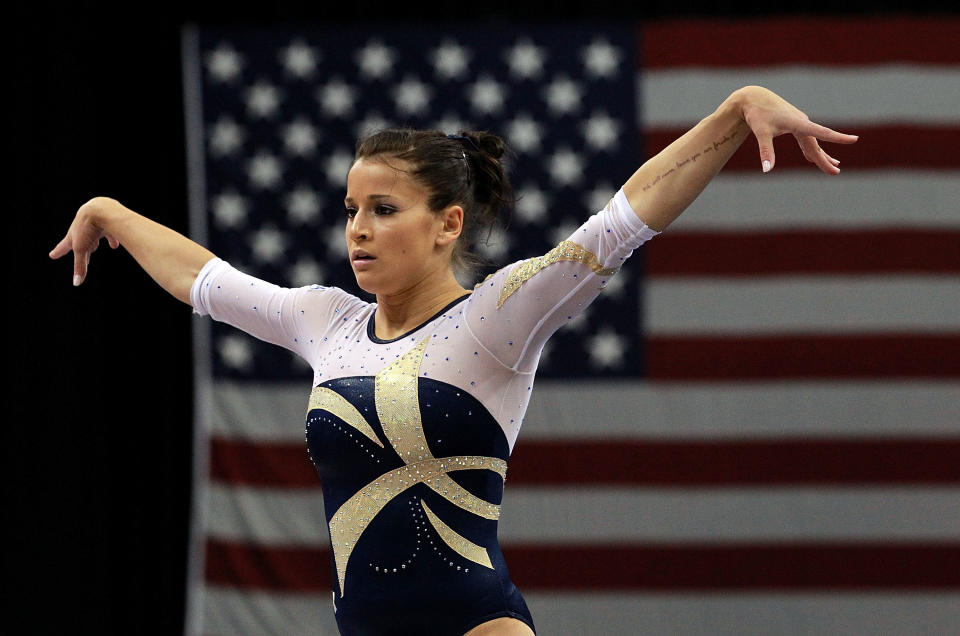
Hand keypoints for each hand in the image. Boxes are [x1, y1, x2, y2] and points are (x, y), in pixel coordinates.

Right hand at [49, 197, 121, 285]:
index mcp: (74, 234)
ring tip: (94, 248)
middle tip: (79, 257)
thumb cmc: (88, 227)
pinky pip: (109, 231)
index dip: (59, 251)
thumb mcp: (82, 249)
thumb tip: (76, 283)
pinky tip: (114, 245)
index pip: (64, 246)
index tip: (52, 255)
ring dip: (94, 243)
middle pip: (81, 242)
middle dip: (80, 251)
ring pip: (94, 236)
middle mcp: (83, 228)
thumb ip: (80, 266)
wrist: (102, 208)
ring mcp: (95, 223)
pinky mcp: (108, 220)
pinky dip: (111, 239)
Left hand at [734, 85, 857, 173]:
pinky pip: (806, 139)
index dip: (838, 138)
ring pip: (813, 142)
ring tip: (834, 166)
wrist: (753, 98)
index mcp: (799, 123)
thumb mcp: (761, 133)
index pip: (822, 132)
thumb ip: (766, 151)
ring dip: (821, 155)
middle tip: (835, 173)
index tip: (854, 139)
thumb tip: (767, 170)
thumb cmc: (757, 114)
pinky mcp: (794, 124)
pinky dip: (811, 149)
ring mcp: (800, 123)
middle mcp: (802, 122)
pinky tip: (812, 158)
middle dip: (825, 159)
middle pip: (816, 144)